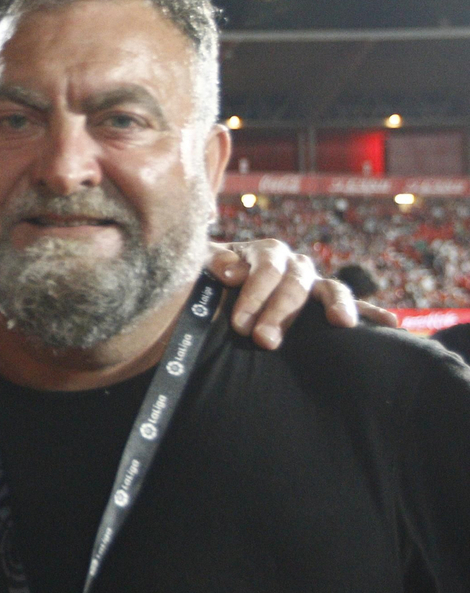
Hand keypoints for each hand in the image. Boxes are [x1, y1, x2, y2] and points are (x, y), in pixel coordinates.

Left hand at [205, 240, 399, 349]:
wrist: (214, 288)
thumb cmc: (206, 279)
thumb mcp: (202, 268)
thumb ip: (212, 264)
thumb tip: (229, 269)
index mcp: (264, 252)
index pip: (266, 267)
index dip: (254, 293)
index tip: (239, 323)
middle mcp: (293, 264)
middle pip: (294, 283)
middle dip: (279, 312)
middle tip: (263, 340)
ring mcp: (312, 283)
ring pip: (329, 289)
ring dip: (336, 306)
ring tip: (342, 323)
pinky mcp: (325, 304)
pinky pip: (353, 306)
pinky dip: (372, 312)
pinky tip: (390, 324)